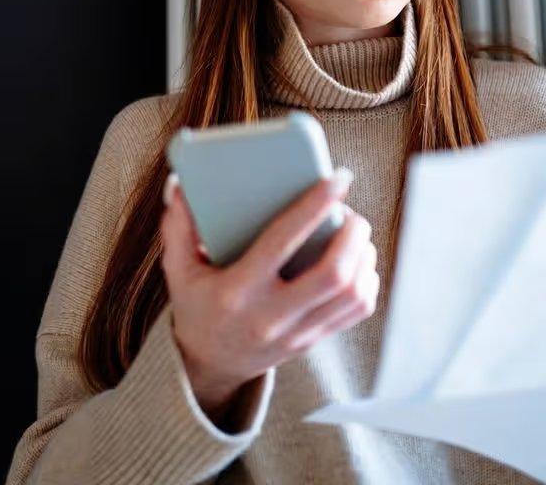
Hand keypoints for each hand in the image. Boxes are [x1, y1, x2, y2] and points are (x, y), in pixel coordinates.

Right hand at [159, 168, 378, 417]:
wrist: (208, 366)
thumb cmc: (196, 306)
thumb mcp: (179, 269)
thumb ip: (178, 226)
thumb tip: (179, 184)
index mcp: (238, 290)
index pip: (283, 241)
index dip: (315, 206)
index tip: (338, 179)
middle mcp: (271, 316)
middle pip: (334, 275)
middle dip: (353, 235)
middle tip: (352, 213)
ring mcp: (296, 333)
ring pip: (352, 294)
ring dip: (364, 256)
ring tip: (355, 234)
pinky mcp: (313, 340)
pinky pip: (356, 311)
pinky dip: (367, 280)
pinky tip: (358, 261)